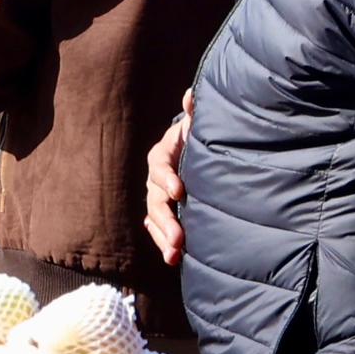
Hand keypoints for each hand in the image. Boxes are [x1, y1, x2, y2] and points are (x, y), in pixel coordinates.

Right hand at [143, 111, 190, 267]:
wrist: (197, 151)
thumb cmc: (200, 136)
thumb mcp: (198, 123)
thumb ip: (196, 112)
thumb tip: (192, 94)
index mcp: (161, 156)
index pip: (159, 167)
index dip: (167, 178)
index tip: (179, 191)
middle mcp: (155, 179)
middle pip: (155, 201)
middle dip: (166, 220)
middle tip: (179, 238)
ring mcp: (158, 198)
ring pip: (155, 219)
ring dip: (163, 237)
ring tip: (174, 255)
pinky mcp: (166, 213)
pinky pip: (158, 229)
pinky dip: (164, 242)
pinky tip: (174, 259)